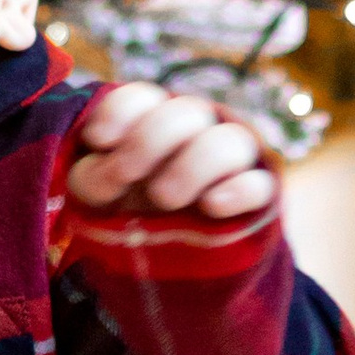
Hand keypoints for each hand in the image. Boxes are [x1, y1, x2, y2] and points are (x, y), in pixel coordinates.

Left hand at [65, 82, 277, 224]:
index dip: (121, 112)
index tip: (99, 140)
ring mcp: (230, 162)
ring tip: (164, 198)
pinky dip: (238, 190)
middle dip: (151, 140)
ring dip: (193, 166)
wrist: (163, 256)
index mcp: (154, 120)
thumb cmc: (125, 208)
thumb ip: (93, 178)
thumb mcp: (97, 194)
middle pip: (186, 112)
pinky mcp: (256, 197)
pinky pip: (260, 184)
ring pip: (230, 141)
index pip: (142, 98)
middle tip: (128, 174)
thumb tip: (111, 171)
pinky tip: (211, 204)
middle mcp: (197, 131)